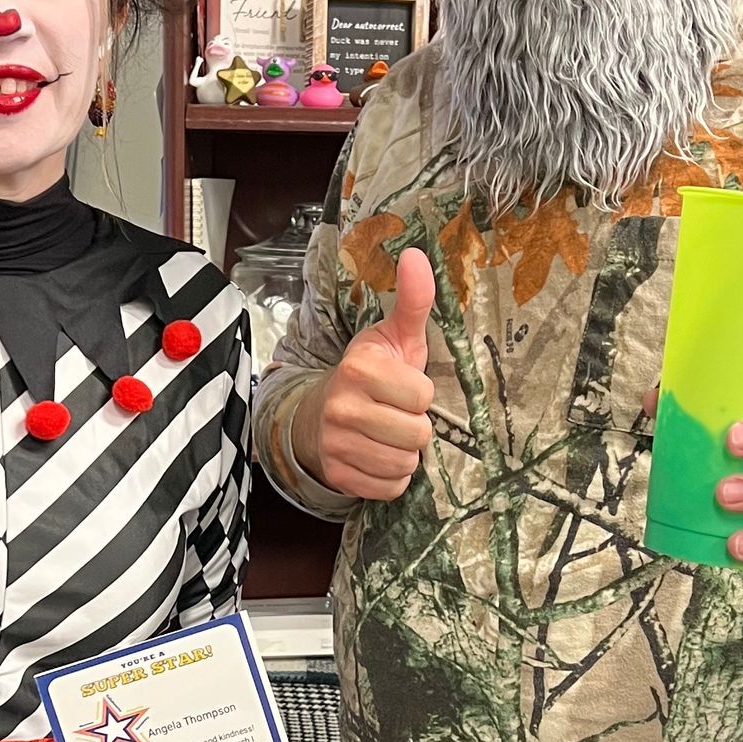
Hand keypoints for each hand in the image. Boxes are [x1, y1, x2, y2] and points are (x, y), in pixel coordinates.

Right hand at [292, 247, 435, 500]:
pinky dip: (391, 477)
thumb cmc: (369, 375)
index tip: (401, 388)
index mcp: (361, 369)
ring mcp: (336, 444)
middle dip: (414, 427)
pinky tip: (377, 456)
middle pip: (418, 435)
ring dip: (404, 453)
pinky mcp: (338, 475)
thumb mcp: (392, 336)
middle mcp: (343, 406)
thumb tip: (416, 253)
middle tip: (395, 414)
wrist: (319, 415)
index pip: (423, 396)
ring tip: (386, 435)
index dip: (420, 394)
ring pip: (406, 463)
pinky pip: (391, 488)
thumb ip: (413, 300)